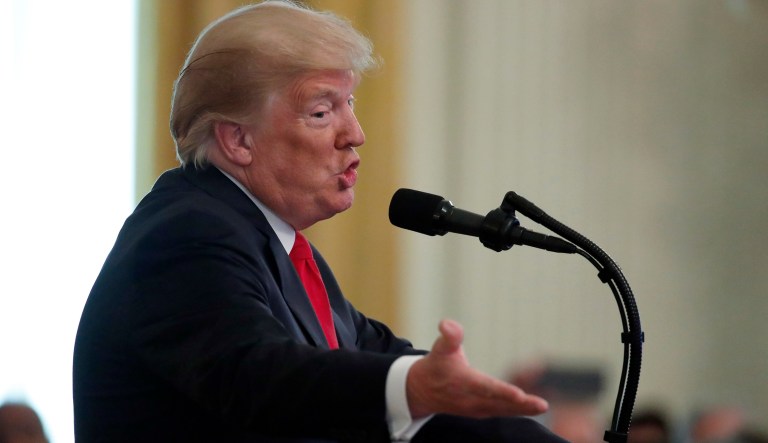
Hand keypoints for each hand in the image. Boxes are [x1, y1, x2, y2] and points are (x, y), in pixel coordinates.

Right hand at [406, 319, 548, 418]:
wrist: (422, 391)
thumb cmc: (436, 365)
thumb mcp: (440, 347)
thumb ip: (449, 336)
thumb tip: (447, 324)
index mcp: (462, 382)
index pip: (485, 388)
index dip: (502, 391)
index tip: (519, 394)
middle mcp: (470, 399)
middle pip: (498, 403)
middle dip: (520, 405)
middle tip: (542, 405)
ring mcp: (476, 408)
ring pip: (502, 411)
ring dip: (523, 410)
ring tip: (542, 406)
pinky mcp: (481, 412)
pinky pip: (502, 412)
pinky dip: (518, 410)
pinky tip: (534, 407)